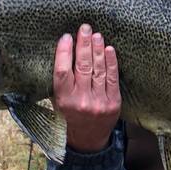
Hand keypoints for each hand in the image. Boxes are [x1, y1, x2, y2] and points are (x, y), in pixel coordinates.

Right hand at [51, 24, 121, 152]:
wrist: (88, 141)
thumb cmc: (69, 117)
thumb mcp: (57, 102)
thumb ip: (60, 82)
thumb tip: (62, 50)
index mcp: (63, 100)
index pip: (62, 71)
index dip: (64, 52)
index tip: (66, 36)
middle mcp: (81, 101)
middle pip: (82, 66)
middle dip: (83, 44)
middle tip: (84, 28)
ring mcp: (99, 102)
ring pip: (98, 70)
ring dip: (98, 50)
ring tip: (96, 35)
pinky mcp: (113, 103)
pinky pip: (113, 78)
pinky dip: (111, 62)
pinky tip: (109, 49)